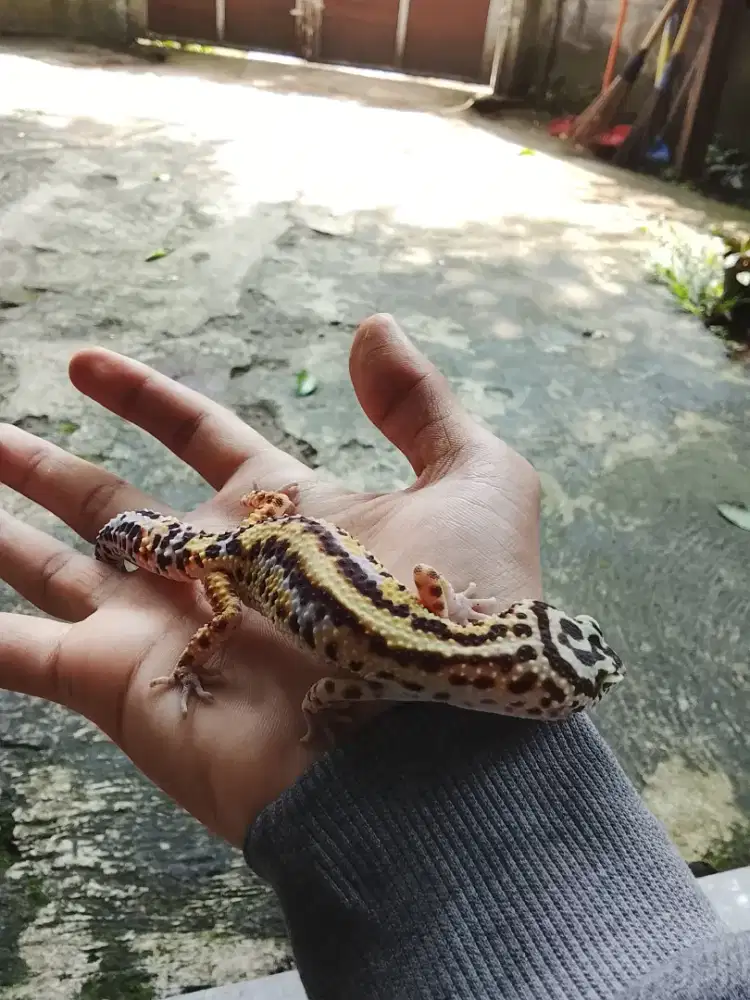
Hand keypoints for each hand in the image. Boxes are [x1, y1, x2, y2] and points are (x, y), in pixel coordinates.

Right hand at [0, 314, 540, 846]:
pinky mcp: (123, 687)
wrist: (436, 749)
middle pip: (109, 505)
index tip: (85, 361)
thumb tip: (371, 328)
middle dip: (45, 468)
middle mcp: (215, 569)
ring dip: (1, 534)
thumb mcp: (473, 482)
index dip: (143, 399)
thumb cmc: (463, 615)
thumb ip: (420, 406)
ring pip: (55, 569)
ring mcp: (165, 629)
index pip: (198, 438)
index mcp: (284, 515)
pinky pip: (25, 656)